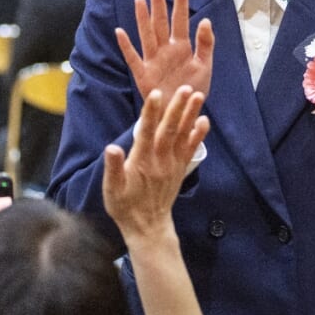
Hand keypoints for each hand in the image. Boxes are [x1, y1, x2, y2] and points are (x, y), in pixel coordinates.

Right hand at [103, 86, 209, 241]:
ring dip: (190, 115)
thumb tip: (111, 148)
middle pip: (169, 130)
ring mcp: (172, 165)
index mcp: (141, 162)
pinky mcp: (179, 169)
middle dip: (177, 108)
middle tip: (186, 88)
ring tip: (199, 97)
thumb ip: (113, 168)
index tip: (157, 94)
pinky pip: (190, 150)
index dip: (151, 113)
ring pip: (182, 136)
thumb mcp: (111, 190)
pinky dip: (198, 135)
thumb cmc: (125, 206)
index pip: (147, 132)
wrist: (147, 227)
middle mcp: (159, 161)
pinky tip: (204, 121)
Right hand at [115, 0, 213, 110]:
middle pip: (160, 21)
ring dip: (142, 18)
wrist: (183, 112)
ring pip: (146, 34)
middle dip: (158, 2)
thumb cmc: (194, 89)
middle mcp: (165, 50)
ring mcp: (153, 60)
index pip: (181, 19)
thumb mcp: (205, 66)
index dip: (180, 1)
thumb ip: (206, 43)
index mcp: (182, 46)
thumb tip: (205, 19)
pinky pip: (133, 58)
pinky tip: (119, 32)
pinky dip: (126, 46)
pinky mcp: (143, 74)